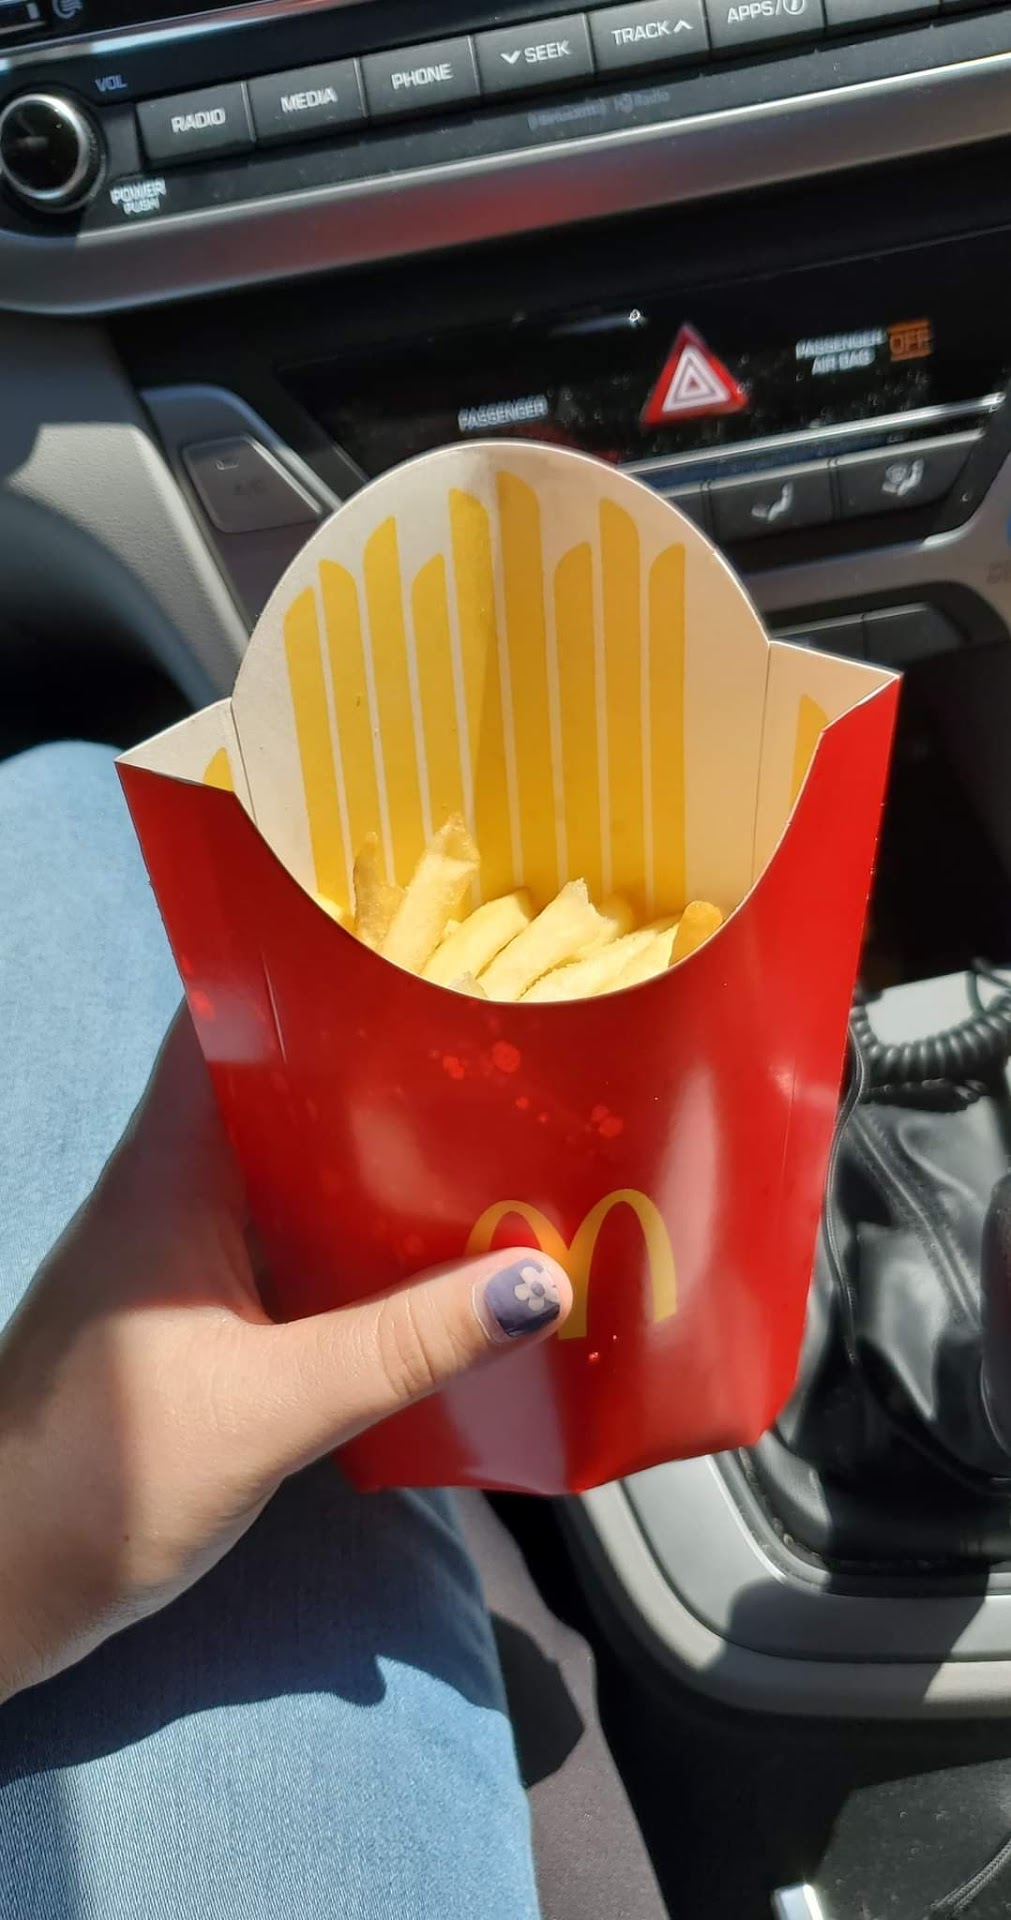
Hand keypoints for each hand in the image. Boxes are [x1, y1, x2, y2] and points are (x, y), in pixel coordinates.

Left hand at [0, 1013, 570, 1699]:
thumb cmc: (93, 1483)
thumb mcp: (265, 1409)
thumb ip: (401, 1347)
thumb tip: (540, 1281)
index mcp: (169, 1168)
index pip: (234, 1017)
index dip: (323, 972)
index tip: (433, 957)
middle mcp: (178, 1187)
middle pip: (290, 1089)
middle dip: (393, 1073)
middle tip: (514, 1061)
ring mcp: (191, 1252)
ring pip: (305, 1171)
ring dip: (392, 1164)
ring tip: (511, 1147)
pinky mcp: (208, 1313)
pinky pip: (304, 1243)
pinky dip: (371, 1242)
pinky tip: (450, 1261)